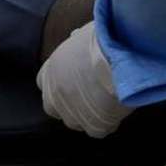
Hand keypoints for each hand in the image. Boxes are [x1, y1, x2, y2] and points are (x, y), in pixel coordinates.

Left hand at [37, 22, 130, 138]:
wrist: (121, 54)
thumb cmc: (105, 37)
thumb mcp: (83, 34)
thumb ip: (76, 42)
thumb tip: (76, 37)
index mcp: (51, 70)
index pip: (44, 84)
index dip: (59, 84)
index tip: (73, 82)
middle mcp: (56, 93)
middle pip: (55, 108)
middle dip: (69, 105)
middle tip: (90, 98)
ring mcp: (73, 112)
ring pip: (76, 122)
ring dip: (88, 116)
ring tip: (106, 103)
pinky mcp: (93, 124)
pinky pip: (97, 130)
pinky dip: (108, 123)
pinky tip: (117, 110)